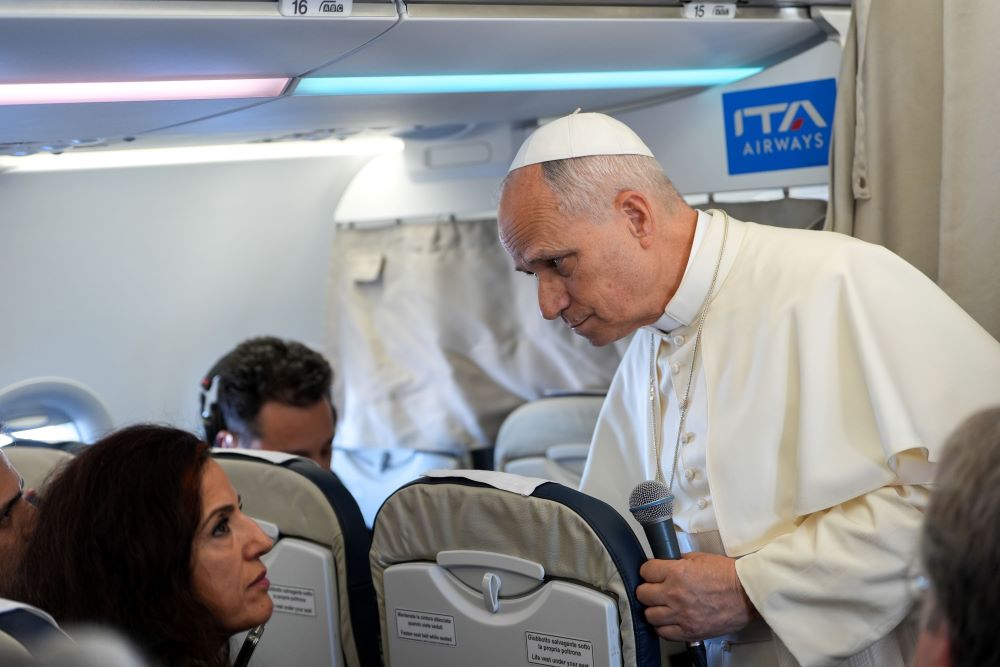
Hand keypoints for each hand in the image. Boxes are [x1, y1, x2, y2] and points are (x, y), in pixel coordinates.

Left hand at [636, 552, 757, 640]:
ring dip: (654, 609)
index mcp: (676, 573)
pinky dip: (663, 627)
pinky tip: (669, 621)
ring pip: (649, 615)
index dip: (648, 571)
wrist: (748, 594)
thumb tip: (665, 564)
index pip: (646, 571)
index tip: (652, 573)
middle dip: (647, 590)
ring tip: (661, 606)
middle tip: (655, 589)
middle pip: (642, 594)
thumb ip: (679, 561)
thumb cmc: (727, 576)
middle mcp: (675, 594)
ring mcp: (681, 615)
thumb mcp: (699, 558)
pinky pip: (663, 633)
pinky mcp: (689, 631)